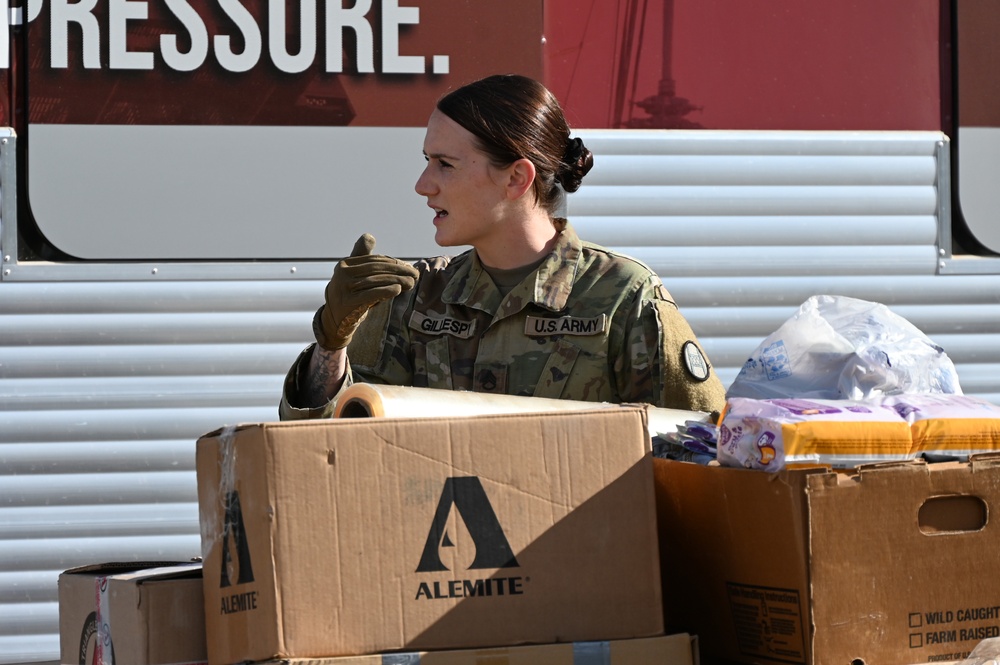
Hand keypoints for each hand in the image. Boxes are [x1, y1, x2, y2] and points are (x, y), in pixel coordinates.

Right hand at [313, 233, 418, 350]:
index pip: (374, 260)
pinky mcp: (348, 302)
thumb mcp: (354, 274)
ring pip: (376, 281)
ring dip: (397, 280)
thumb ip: (362, 256)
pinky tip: (398, 290)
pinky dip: (386, 290)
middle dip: (398, 271)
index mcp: (345, 264)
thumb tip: (369, 236)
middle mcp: (342, 274)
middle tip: (415, 274)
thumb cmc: (349, 293)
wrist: (335, 319)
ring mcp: (344, 288)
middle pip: (376, 269)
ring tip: (411, 283)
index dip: (393, 262)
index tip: (408, 267)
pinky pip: (371, 294)